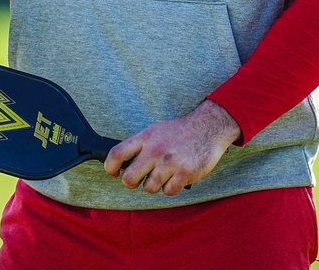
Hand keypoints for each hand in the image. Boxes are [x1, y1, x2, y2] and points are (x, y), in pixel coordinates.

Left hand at [103, 100, 240, 195]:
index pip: (117, 154)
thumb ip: (140, 146)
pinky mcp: (185, 173)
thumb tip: (122, 164)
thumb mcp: (155, 131)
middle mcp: (155, 150)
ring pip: (149, 188)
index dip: (110, 167)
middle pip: (129, 178)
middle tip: (139, 179)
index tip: (113, 172)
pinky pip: (168, 191)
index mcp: (145, 138)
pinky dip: (171, 187)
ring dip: (155, 185)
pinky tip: (176, 177)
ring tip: (164, 175)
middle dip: (131, 183)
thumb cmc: (179, 131)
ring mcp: (170, 162)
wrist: (208, 126)